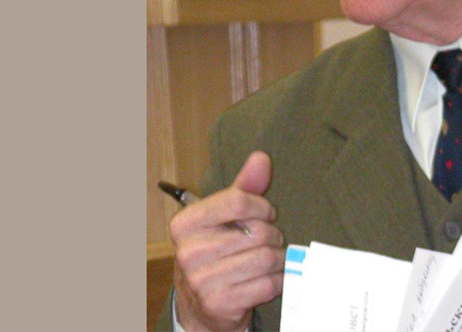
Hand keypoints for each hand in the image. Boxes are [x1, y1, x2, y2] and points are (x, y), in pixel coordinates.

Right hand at [170, 151, 284, 330]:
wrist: (200, 303)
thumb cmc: (216, 250)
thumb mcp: (224, 216)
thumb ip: (244, 187)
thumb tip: (261, 157)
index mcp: (184, 224)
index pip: (237, 201)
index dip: (261, 206)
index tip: (266, 213)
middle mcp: (188, 252)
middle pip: (256, 231)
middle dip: (272, 235)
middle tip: (269, 240)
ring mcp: (201, 281)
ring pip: (266, 258)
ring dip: (277, 258)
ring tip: (271, 258)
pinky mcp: (220, 304)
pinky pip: (268, 284)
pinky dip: (277, 279)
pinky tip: (269, 277)